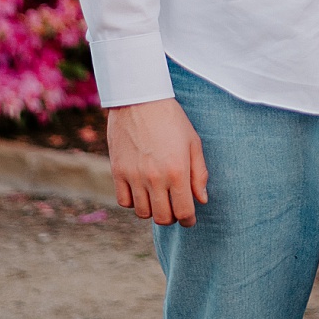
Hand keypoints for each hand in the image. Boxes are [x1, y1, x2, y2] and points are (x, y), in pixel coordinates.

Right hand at [106, 97, 208, 226]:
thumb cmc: (171, 118)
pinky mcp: (118, 170)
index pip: (184, 212)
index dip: (189, 219)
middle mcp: (155, 178)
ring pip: (143, 213)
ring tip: (157, 199)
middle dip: (172, 217)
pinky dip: (133, 202)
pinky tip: (140, 191)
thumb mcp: (193, 142)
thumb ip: (199, 174)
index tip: (189, 217)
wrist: (139, 98)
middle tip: (173, 207)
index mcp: (178, 171)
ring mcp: (134, 175)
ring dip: (152, 210)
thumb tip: (201, 200)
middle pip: (163, 218)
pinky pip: (124, 201)